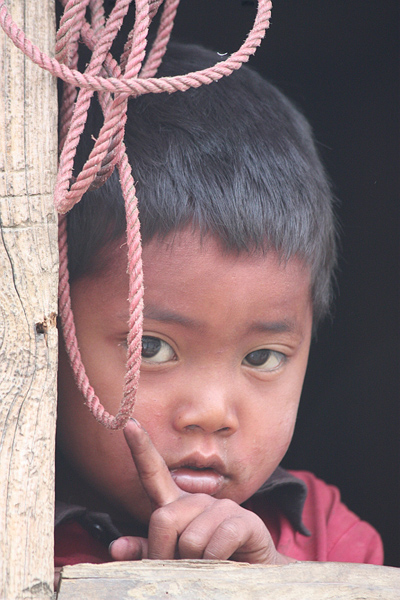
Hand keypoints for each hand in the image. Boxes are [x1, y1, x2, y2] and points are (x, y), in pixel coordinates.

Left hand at [109, 419, 292, 564]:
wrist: (250, 574)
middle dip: (165, 552)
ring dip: (193, 563)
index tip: (128, 424)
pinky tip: (224, 562)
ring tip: (206, 566)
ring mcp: (222, 507)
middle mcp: (197, 499)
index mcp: (176, 504)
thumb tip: (116, 547)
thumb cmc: (205, 565)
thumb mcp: (172, 558)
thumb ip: (146, 551)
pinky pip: (216, 544)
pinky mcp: (244, 520)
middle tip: (180, 566)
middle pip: (163, 518)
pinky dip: (214, 563)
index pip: (153, 473)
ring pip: (190, 538)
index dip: (141, 448)